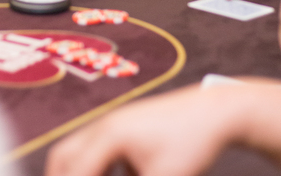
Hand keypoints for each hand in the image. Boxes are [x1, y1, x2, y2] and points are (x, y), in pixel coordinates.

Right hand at [45, 84, 244, 175]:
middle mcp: (106, 124)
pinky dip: (97, 168)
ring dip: (80, 172)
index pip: (74, 172)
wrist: (217, 111)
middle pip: (64, 155)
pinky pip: (99, 147)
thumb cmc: (192, 143)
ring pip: (80, 149)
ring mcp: (116, 121)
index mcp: (110, 136)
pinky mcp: (128, 124)